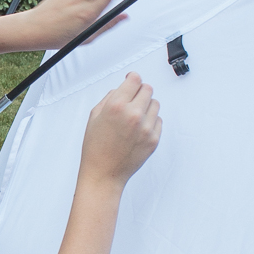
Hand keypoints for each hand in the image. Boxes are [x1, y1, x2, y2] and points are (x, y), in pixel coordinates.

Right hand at [80, 73, 161, 188]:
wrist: (103, 174)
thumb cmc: (96, 147)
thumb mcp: (94, 116)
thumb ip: (110, 97)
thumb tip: (124, 87)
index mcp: (116, 106)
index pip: (135, 79)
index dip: (132, 79)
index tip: (131, 82)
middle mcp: (133, 114)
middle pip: (147, 89)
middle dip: (139, 92)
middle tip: (132, 101)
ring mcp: (146, 128)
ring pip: (155, 104)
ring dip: (146, 106)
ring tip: (134, 117)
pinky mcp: (154, 139)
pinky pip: (158, 120)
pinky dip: (150, 121)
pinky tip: (138, 129)